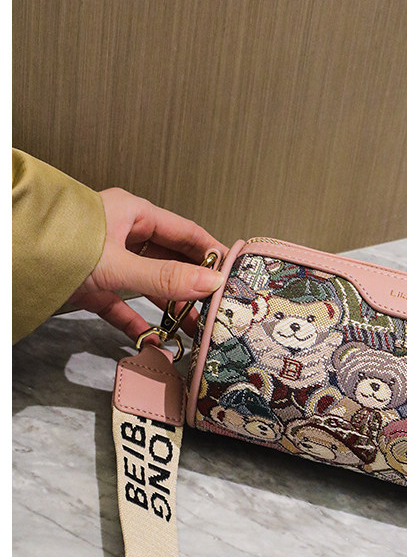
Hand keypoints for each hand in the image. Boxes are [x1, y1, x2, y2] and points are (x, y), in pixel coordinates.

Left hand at [67, 187, 226, 340]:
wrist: (12, 265)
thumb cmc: (57, 246)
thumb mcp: (119, 264)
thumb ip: (166, 278)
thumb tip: (211, 283)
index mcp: (133, 213)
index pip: (185, 232)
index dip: (211, 252)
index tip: (234, 273)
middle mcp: (123, 236)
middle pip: (171, 262)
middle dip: (194, 286)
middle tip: (218, 307)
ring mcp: (108, 263)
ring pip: (150, 287)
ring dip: (170, 309)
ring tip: (195, 330)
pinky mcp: (93, 288)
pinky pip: (125, 308)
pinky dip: (140, 325)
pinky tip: (156, 342)